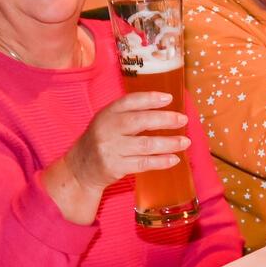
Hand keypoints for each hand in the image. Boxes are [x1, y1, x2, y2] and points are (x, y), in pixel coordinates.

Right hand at [63, 91, 191, 191]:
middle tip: (183, 120)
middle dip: (164, 120)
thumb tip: (166, 110)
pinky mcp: (114, 167)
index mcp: (107, 113)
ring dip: (168, 143)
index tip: (169, 98)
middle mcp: (107, 129)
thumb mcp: (109, 121)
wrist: (80, 168)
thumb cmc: (103, 140)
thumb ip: (130, 114)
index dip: (150, 99)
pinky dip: (161, 161)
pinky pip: (143, 164)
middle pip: (139, 121)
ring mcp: (110, 149)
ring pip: (145, 145)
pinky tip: (174, 159)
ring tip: (185, 142)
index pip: (130, 101)